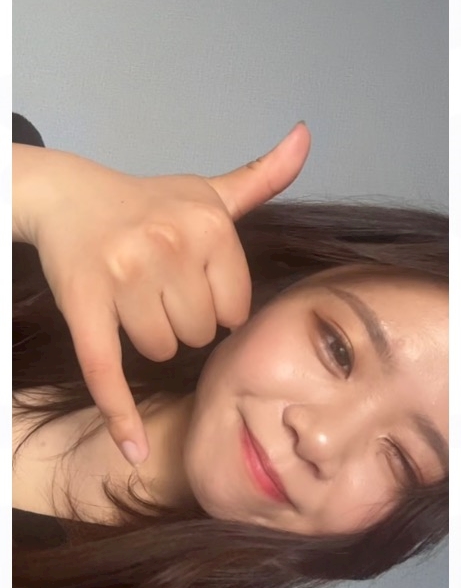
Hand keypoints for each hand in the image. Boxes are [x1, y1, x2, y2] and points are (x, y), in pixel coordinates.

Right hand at [29, 123, 310, 464]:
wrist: (69, 196)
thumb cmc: (147, 202)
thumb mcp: (207, 191)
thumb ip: (262, 177)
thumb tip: (305, 136)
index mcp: (208, 224)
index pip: (236, 309)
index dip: (215, 305)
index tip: (191, 282)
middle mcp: (169, 245)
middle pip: (200, 333)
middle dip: (182, 322)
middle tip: (157, 287)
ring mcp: (124, 276)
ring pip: (160, 351)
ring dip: (150, 340)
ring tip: (132, 300)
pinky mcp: (84, 306)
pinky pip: (108, 372)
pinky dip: (121, 419)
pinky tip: (134, 451)